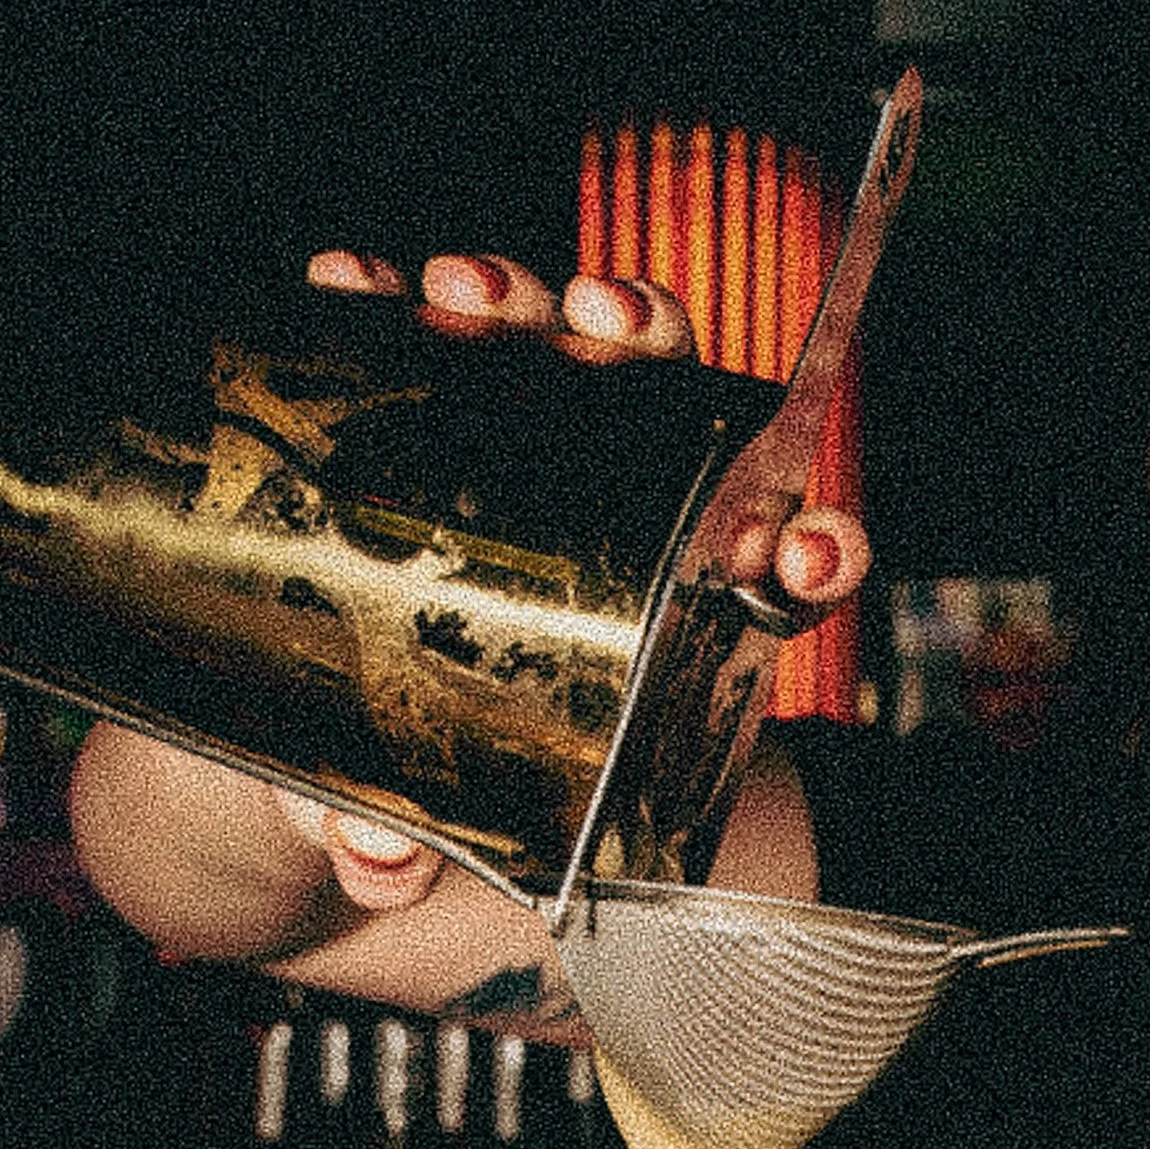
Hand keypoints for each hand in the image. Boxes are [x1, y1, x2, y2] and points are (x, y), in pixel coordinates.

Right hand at [290, 250, 867, 911]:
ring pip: (569, 343)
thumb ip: (403, 847)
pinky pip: (433, 342)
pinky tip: (356, 290)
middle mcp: (625, 512)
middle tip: (600, 320)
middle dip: (652, 341)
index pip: (783, 570)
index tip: (802, 556)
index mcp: (682, 619)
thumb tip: (375, 858)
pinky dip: (397, 304)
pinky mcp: (433, 418)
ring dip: (529, 298)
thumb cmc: (429, 792)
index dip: (816, 553)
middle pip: (676, 402)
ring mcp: (533, 449)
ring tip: (466, 295)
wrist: (334, 757)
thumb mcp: (424, 828)